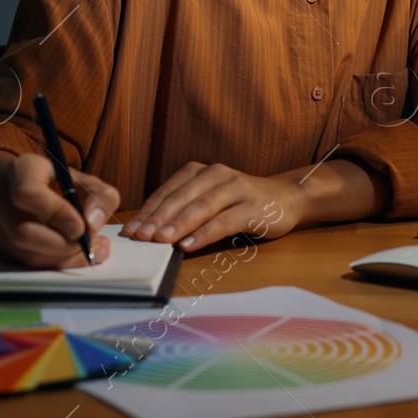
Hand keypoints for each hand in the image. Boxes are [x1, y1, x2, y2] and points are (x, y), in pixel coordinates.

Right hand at [0, 151, 120, 268]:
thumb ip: (100, 196)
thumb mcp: (84, 179)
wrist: (18, 186)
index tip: (81, 227)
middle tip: (90, 242)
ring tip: (92, 249)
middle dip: (63, 245)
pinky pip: (26, 263)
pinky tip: (76, 255)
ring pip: (26, 253)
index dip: (56, 213)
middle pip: (23, 232)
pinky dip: (56, 263)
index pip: (27, 194)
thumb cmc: (56, 181)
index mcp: (21, 170)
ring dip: (64, 258)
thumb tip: (93, 224)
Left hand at [123, 162, 297, 249]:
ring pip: (202, 206)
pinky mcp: (255, 207)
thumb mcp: (209, 200)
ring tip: (161, 240)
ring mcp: (238, 188)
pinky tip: (189, 245)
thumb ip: (184, 210)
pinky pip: (225, 220)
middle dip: (158, 218)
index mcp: (201, 171)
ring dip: (179, 224)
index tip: (129, 231)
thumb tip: (147, 232)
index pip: (168, 191)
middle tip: (140, 237)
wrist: (287, 198)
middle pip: (182, 197)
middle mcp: (218, 174)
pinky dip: (205, 233)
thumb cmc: (241, 203)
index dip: (148, 211)